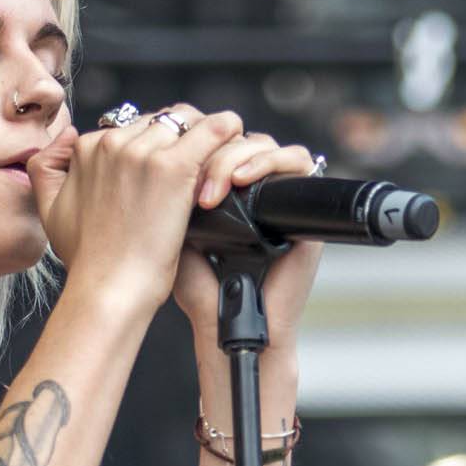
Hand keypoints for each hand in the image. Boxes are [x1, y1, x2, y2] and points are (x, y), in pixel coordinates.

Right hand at [27, 107, 246, 313]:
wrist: (108, 287)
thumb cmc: (86, 258)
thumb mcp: (48, 209)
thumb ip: (46, 167)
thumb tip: (69, 136)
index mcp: (87, 149)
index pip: (131, 126)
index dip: (152, 146)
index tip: (165, 172)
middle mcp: (113, 143)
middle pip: (160, 121)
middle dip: (178, 139)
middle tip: (195, 166)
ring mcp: (143, 153)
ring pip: (186, 120)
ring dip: (203, 137)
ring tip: (215, 160)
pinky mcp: (173, 168)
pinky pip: (214, 130)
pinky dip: (227, 131)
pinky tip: (235, 139)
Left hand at [170, 126, 323, 351]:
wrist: (228, 327)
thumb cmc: (202, 293)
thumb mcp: (175, 236)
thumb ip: (172, 198)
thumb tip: (161, 156)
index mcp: (223, 193)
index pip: (215, 144)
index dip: (196, 146)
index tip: (172, 170)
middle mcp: (253, 190)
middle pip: (238, 138)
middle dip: (213, 155)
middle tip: (197, 192)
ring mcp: (279, 196)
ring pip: (264, 143)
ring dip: (236, 157)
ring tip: (214, 191)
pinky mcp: (304, 207)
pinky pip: (298, 161)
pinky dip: (270, 161)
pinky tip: (243, 181)